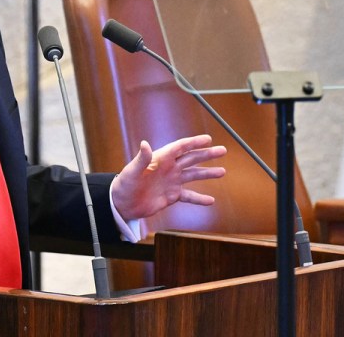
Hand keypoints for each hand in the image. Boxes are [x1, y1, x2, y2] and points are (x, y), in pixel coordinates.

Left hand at [111, 134, 225, 220]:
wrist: (122, 204)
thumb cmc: (124, 185)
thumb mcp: (132, 171)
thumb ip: (141, 159)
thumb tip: (144, 144)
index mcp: (160, 159)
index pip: (180, 147)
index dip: (194, 142)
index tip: (208, 139)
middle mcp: (168, 169)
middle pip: (191, 159)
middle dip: (206, 154)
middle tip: (222, 150)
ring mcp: (171, 182)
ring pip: (193, 175)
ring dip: (207, 173)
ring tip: (222, 171)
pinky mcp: (172, 196)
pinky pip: (189, 196)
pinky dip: (199, 198)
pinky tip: (210, 200)